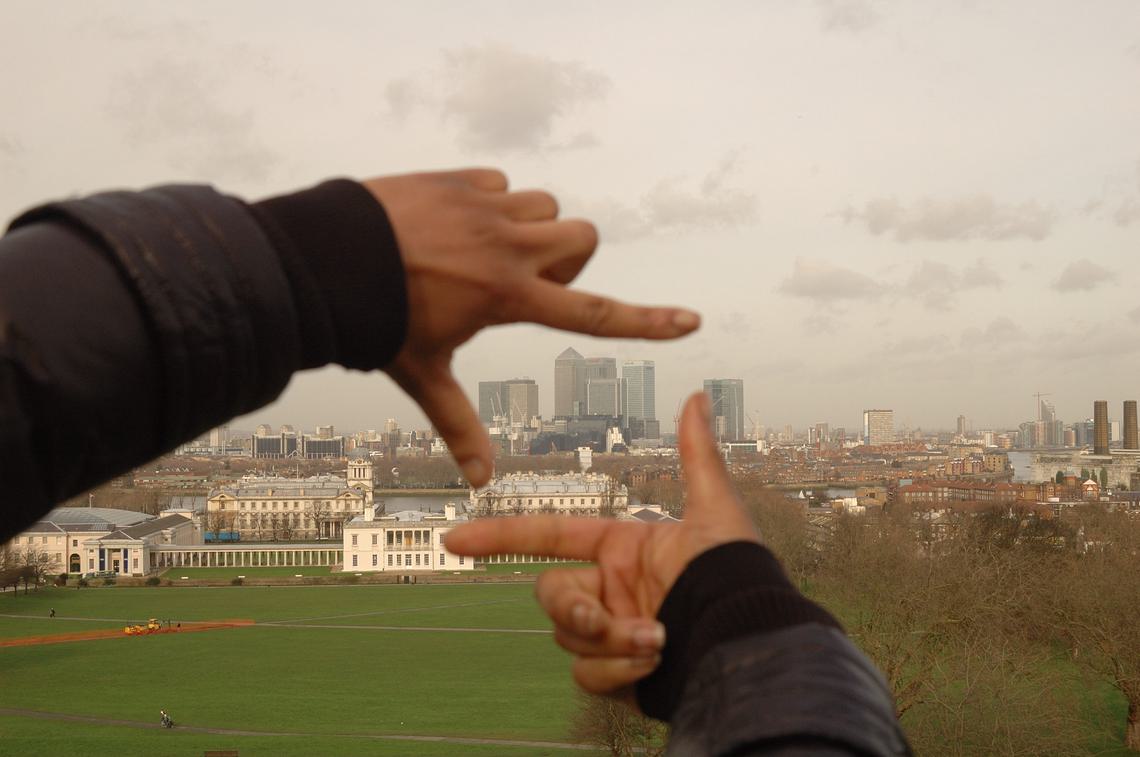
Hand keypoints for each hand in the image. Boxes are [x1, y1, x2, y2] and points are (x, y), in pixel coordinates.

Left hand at [363, 168, 700, 487]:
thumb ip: (458, 425)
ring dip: (530, 227)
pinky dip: (491, 204)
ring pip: (546, 206)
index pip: (593, 313)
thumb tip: (480, 484)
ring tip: (479, 251)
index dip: (647, 321)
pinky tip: (450, 227)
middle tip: (518, 278)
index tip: (691, 321)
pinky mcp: (462, 180)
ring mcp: (487, 208)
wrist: (320, 260)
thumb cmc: (374, 324)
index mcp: (509, 298)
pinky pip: (503, 184)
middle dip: (567, 257)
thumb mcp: (423, 375)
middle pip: (584, 238)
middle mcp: (510, 247)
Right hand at [444, 392, 758, 700]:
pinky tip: (657, 662)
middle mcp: (610, 589)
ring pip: (567, 636)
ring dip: (609, 640)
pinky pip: (586, 674)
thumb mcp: (716, 511)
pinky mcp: (618, 675)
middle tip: (602, 615)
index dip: (501, 536)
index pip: (548, 537)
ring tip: (658, 639)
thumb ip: (698, 455)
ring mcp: (611, 634)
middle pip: (550, 593)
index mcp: (620, 549)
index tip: (456, 540)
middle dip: (573, 606)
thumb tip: (699, 394)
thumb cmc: (738, 575)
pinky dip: (617, 671)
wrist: (750, 646)